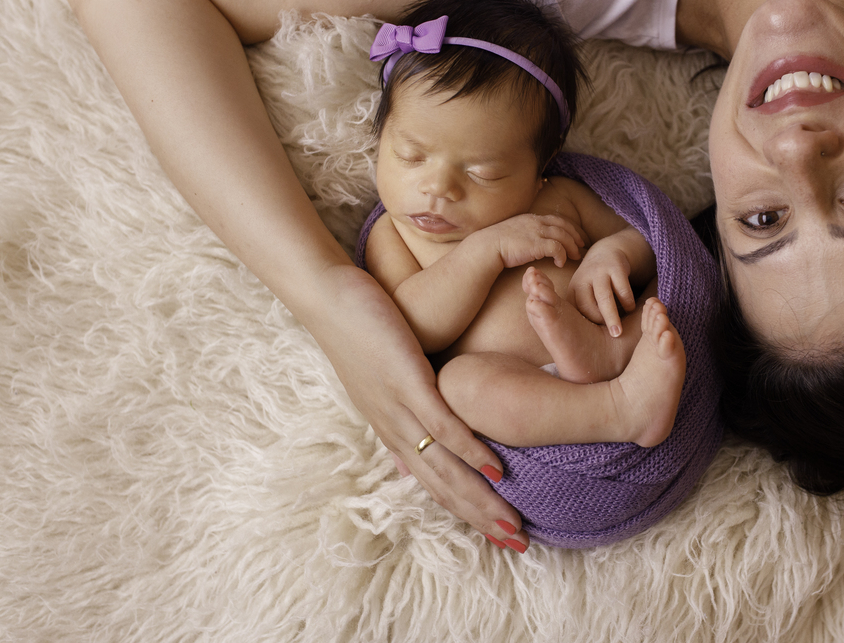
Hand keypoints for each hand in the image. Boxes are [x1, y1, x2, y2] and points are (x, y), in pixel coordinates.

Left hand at [306, 263, 529, 551]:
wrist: (327, 298)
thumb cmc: (358, 332)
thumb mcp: (381, 383)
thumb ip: (404, 419)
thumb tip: (416, 456)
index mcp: (393, 431)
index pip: (435, 484)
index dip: (467, 513)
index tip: (498, 534)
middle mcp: (396, 429)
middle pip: (444, 488)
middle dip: (481, 519)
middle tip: (516, 545)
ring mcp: (401, 408)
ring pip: (447, 468)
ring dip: (481, 500)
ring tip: (511, 523)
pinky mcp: (409, 382)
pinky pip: (445, 426)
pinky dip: (472, 451)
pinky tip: (497, 469)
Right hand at [481, 213, 584, 268]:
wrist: (485, 248)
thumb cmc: (495, 244)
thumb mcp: (513, 232)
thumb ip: (525, 232)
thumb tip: (531, 240)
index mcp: (531, 218)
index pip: (557, 219)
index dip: (569, 228)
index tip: (575, 237)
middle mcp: (535, 222)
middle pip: (564, 226)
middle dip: (575, 236)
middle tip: (581, 246)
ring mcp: (536, 232)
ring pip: (563, 236)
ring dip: (572, 247)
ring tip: (575, 257)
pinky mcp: (536, 244)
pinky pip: (557, 248)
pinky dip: (562, 255)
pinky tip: (560, 264)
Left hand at [567, 239, 635, 334]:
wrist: (608, 251)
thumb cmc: (596, 282)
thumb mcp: (585, 293)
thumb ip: (584, 310)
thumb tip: (586, 340)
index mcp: (574, 289)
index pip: (576, 311)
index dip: (586, 324)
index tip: (596, 335)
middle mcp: (583, 279)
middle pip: (587, 305)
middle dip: (599, 322)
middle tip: (612, 336)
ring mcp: (599, 272)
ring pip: (604, 298)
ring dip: (612, 317)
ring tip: (619, 332)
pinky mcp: (615, 267)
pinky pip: (622, 289)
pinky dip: (627, 302)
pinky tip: (630, 308)